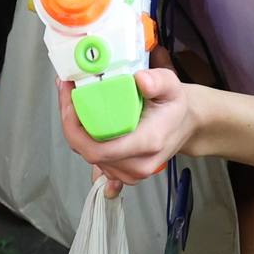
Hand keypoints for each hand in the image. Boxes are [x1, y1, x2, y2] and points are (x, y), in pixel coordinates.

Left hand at [56, 67, 198, 190]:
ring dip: (76, 130)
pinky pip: (95, 160)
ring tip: (74, 100)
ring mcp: (129, 172)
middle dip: (71, 123)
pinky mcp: (123, 173)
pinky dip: (84, 140)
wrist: (185, 125)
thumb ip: (159, 81)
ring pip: (88, 155)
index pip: (98, 148)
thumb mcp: (172, 86)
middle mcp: (137, 164)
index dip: (75, 126)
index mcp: (146, 143)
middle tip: (68, 92)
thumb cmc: (175, 107)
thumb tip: (141, 80)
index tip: (70, 97)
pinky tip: (83, 120)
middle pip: (88, 151)